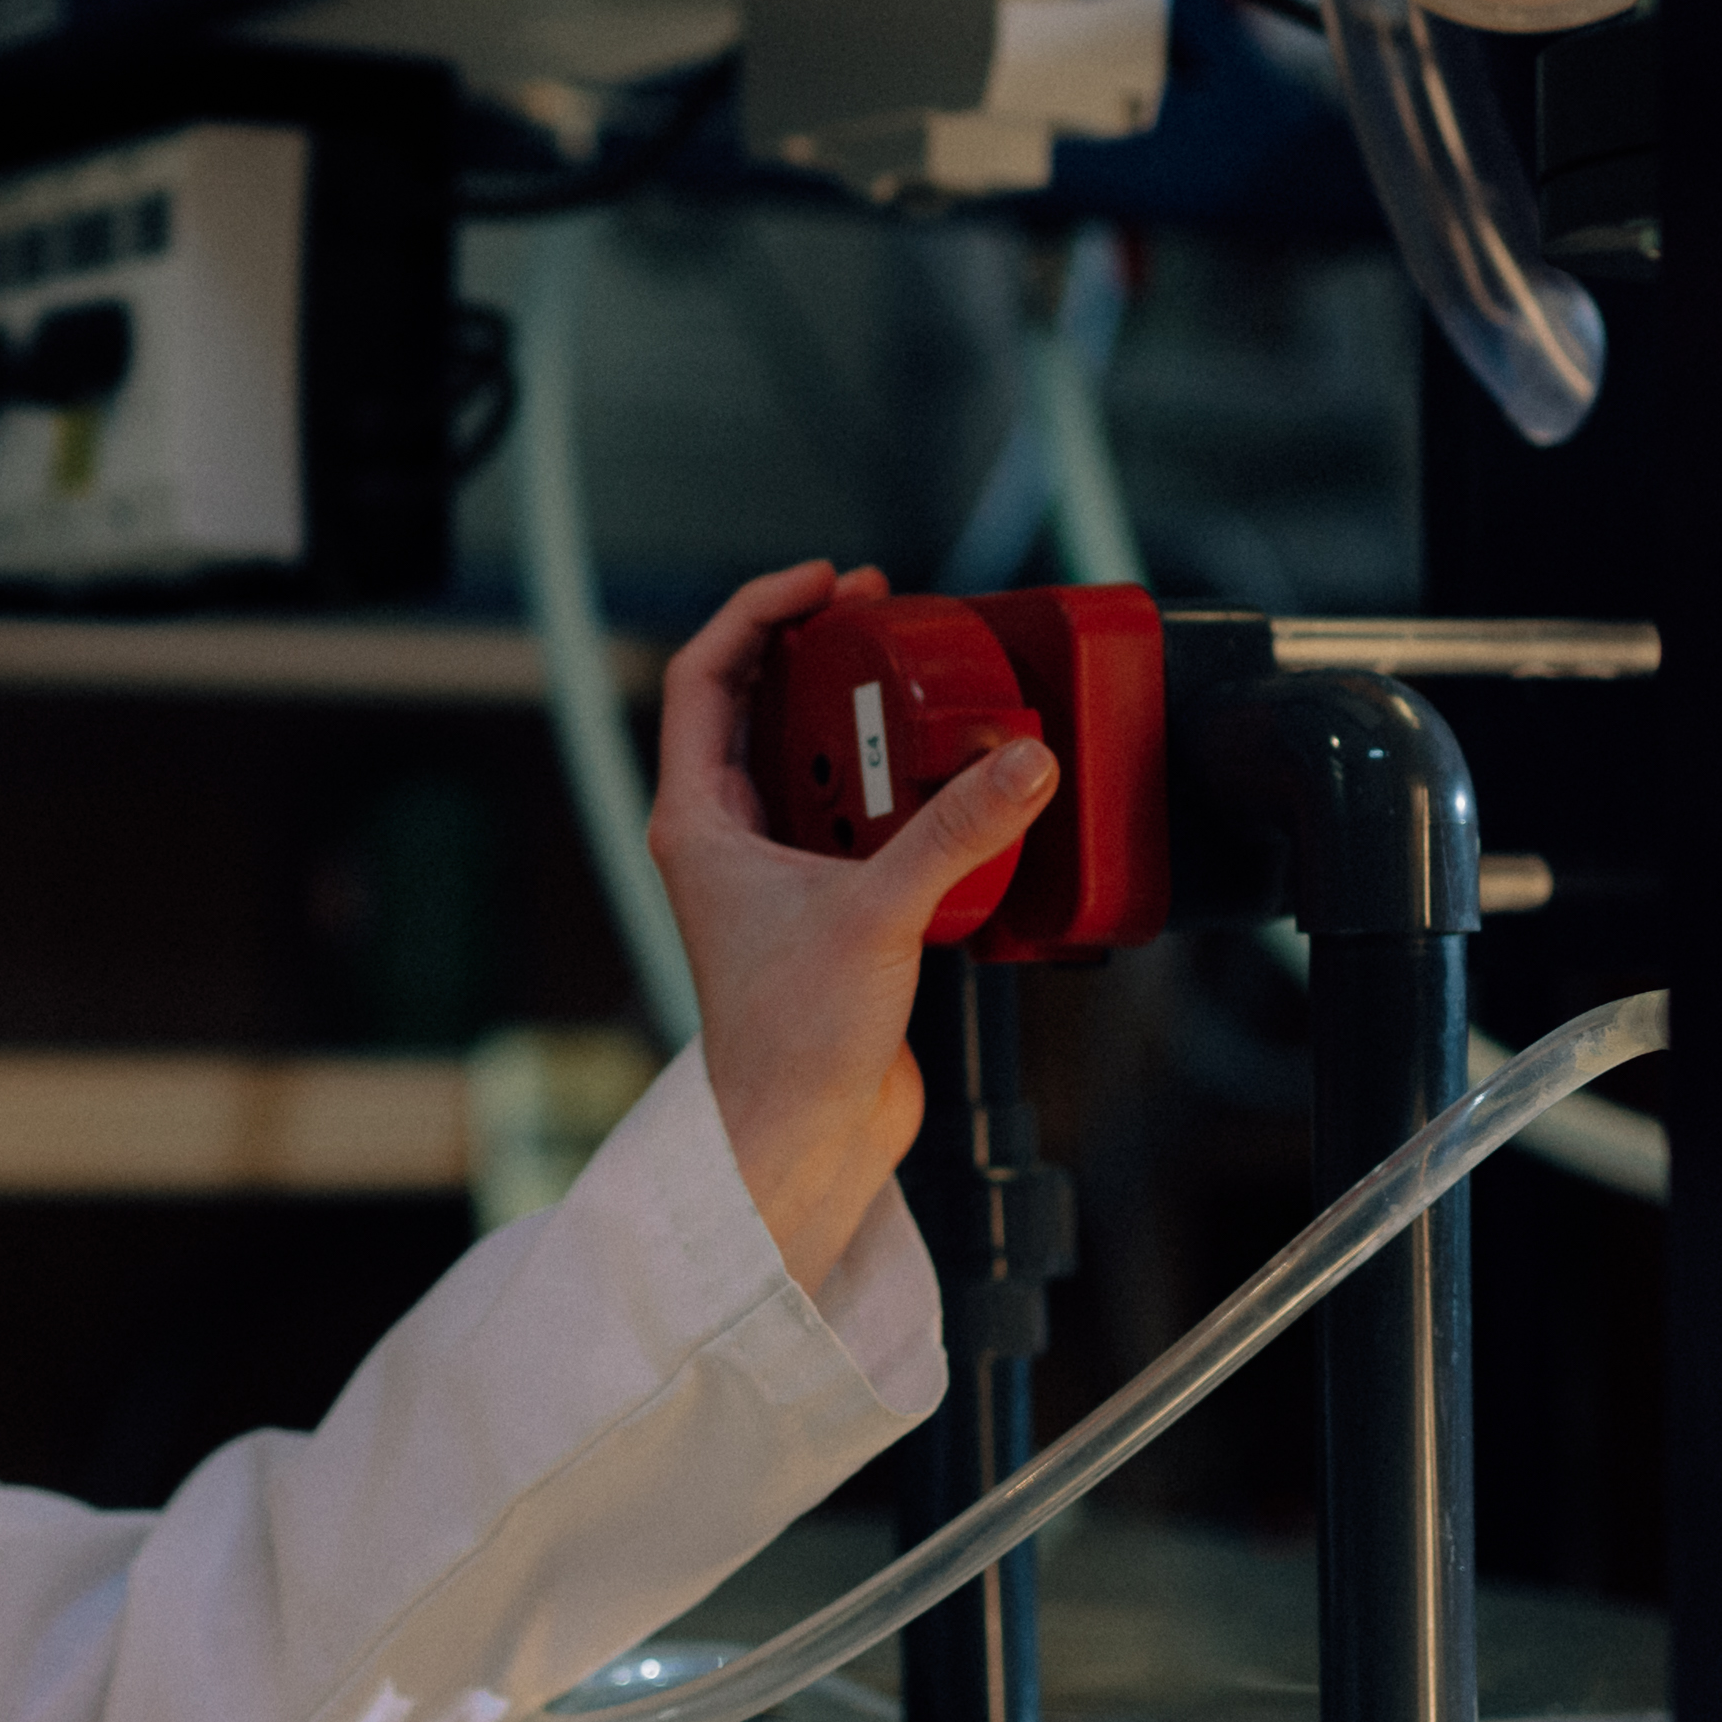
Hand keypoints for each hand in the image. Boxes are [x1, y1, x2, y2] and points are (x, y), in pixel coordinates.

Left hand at [649, 559, 1048, 1303]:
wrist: (803, 1139)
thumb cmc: (790, 1042)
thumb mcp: (879, 912)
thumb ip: (955, 832)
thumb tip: (1023, 762)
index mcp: (698, 820)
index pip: (705, 677)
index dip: (760, 613)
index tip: (825, 582)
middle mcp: (728, 839)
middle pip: (766, 708)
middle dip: (826, 655)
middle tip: (890, 616)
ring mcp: (777, 875)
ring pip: (822, 766)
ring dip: (874, 727)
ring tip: (935, 693)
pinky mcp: (830, 911)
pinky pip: (866, 825)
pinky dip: (908, 796)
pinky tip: (958, 788)